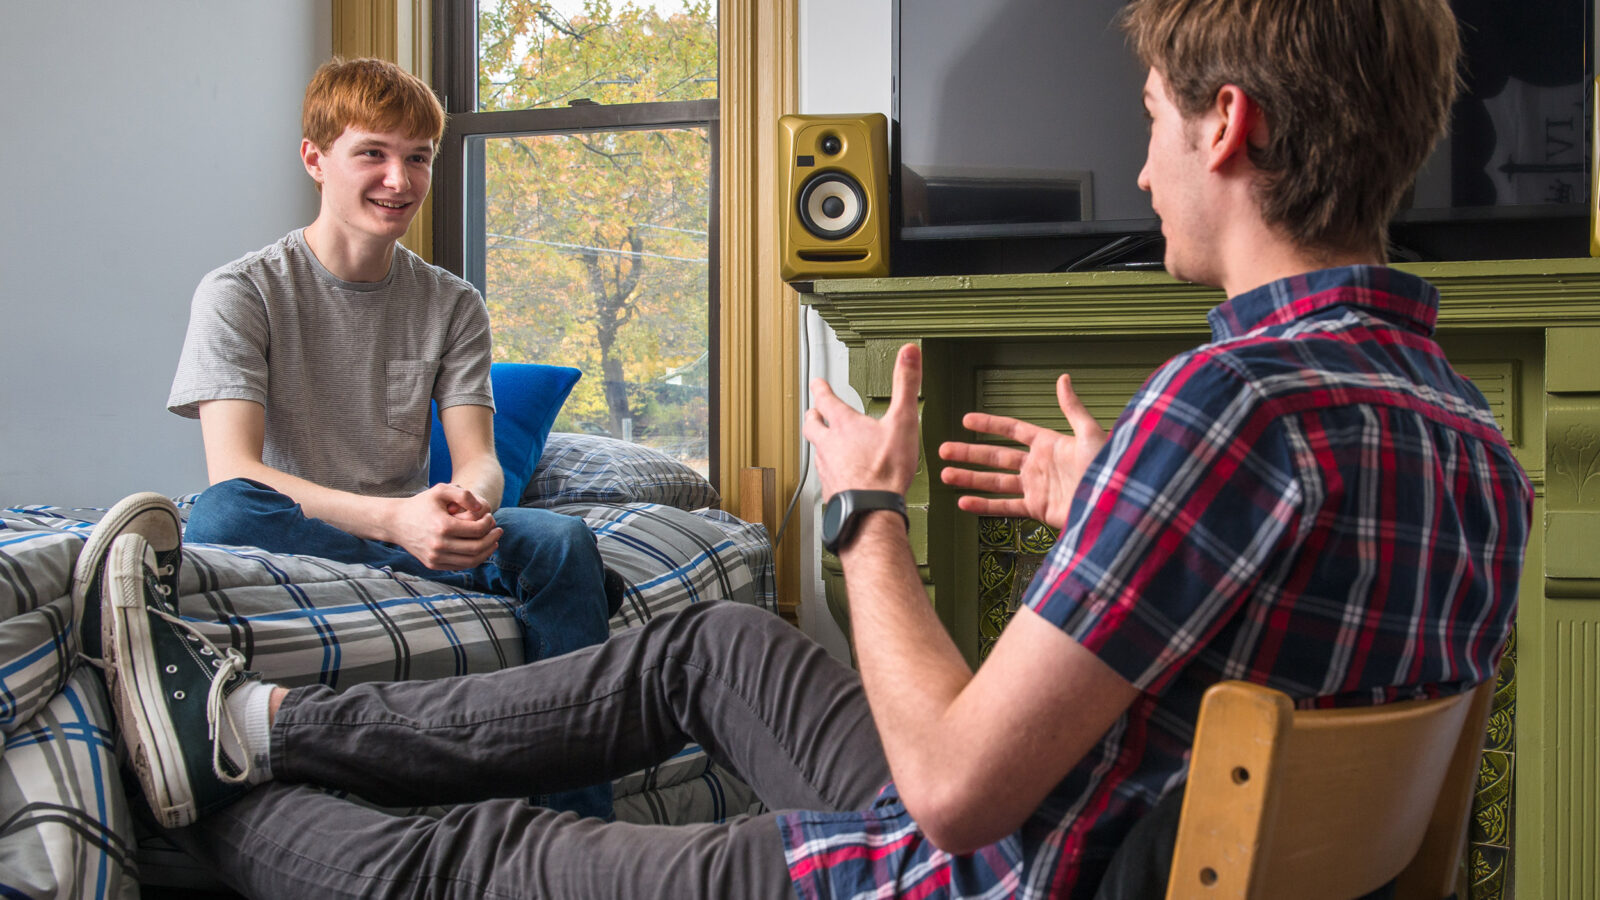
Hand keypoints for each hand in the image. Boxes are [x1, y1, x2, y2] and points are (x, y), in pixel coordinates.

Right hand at [389, 483, 501, 569]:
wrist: (396, 522)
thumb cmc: (421, 504)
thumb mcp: (440, 490)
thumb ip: (463, 494)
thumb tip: (481, 508)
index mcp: (443, 526)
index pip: (477, 530)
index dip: (488, 523)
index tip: (490, 517)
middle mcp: (439, 545)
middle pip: (477, 548)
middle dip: (492, 539)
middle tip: (498, 531)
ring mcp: (435, 558)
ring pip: (471, 561)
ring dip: (487, 552)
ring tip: (493, 542)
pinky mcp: (433, 565)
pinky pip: (460, 566)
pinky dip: (474, 559)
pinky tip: (480, 549)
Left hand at [803, 343, 922, 499]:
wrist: (872, 510)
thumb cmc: (886, 469)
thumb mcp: (903, 420)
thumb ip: (906, 385)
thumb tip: (910, 352)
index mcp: (844, 425)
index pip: (826, 399)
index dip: (821, 388)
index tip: (817, 382)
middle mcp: (829, 445)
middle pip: (812, 425)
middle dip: (812, 416)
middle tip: (813, 412)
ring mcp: (827, 468)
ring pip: (816, 451)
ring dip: (820, 444)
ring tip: (825, 443)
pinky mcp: (831, 490)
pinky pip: (825, 475)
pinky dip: (830, 470)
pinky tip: (839, 475)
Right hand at [938, 373, 1107, 527]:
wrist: (1113, 503)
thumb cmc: (1107, 467)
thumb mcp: (1090, 433)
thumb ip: (1072, 408)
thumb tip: (1063, 379)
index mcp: (1049, 444)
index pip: (1012, 430)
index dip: (989, 424)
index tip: (967, 420)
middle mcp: (1038, 465)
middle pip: (995, 456)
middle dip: (969, 452)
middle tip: (943, 449)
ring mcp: (1036, 487)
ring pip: (994, 481)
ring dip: (969, 478)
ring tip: (945, 474)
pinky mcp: (1037, 509)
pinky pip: (1005, 506)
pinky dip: (984, 505)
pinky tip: (964, 502)